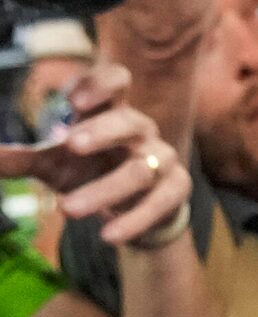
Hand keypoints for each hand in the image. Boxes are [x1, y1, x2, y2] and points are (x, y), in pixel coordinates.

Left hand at [0, 64, 193, 248]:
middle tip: (70, 144)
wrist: (135, 208)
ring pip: (140, 170)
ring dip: (104, 190)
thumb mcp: (53, 165)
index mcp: (110, 112)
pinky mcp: (176, 190)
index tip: (72, 102)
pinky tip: (108, 235)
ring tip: (67, 209)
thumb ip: (21, 160)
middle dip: (103, 131)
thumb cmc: (90, 173)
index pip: (116, 81)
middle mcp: (141, 131)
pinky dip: (134, 220)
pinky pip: (159, 203)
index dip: (100, 85)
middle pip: (130, 121)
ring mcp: (162, 159)